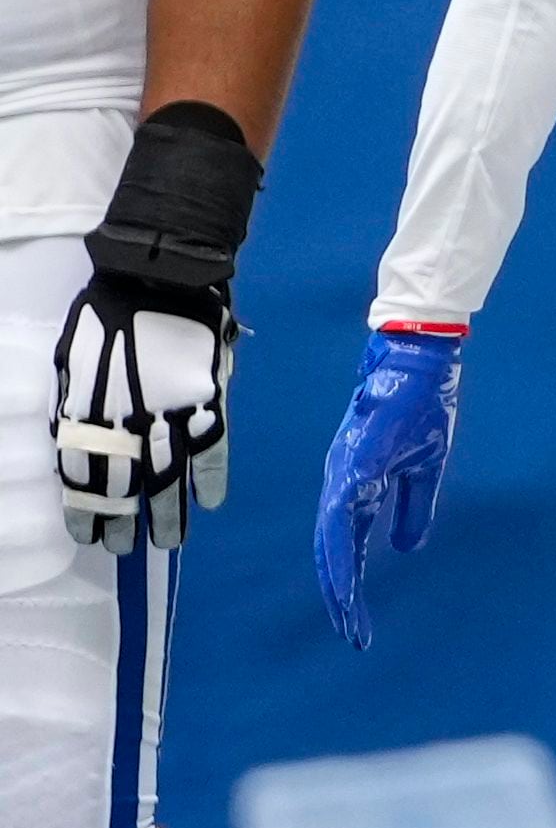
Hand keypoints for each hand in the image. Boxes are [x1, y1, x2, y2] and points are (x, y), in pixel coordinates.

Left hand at [53, 269, 232, 552]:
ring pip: (168, 480)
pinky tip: (209, 502)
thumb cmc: (104, 316)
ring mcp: (170, 418)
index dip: (86, 512)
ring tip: (169, 541)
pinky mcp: (207, 403)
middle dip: (125, 522)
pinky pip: (213, 450)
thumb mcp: (70, 367)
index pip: (83, 482)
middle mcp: (125, 428)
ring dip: (168, 515)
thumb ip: (75, 409)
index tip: (88, 535)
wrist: (156, 280)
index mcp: (86, 420)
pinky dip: (211, 479)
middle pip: (125, 490)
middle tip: (126, 547)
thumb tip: (78, 440)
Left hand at [315, 327, 464, 646]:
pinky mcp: (351, 465)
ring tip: (347, 619)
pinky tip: (346, 577)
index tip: (359, 620)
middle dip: (341, 594)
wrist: (419, 361)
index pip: (351, 543)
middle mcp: (342, 484)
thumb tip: (404, 548)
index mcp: (361, 485)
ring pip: (331, 541)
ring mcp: (343, 475)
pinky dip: (341, 551)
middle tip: (350, 634)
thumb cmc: (422, 404)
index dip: (353, 581)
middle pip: (333, 550)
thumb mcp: (425, 465)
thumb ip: (413, 507)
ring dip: (338, 582)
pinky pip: (340, 518)